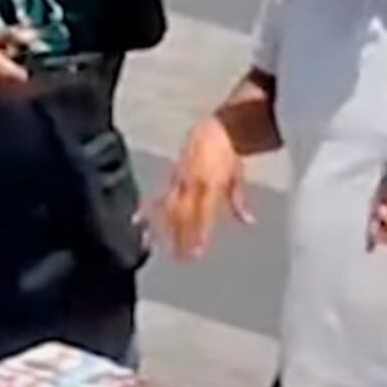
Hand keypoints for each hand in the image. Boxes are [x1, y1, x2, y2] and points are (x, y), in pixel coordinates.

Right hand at [158, 119, 253, 259]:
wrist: (214, 128)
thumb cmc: (227, 152)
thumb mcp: (237, 176)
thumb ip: (238, 201)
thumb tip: (248, 221)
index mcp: (208, 183)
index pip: (202, 215)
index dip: (198, 235)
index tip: (195, 253)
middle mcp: (190, 182)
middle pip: (183, 216)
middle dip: (181, 238)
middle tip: (180, 258)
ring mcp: (178, 178)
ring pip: (168, 208)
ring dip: (164, 229)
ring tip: (158, 246)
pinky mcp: (171, 176)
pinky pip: (159, 195)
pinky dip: (148, 210)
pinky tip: (139, 221)